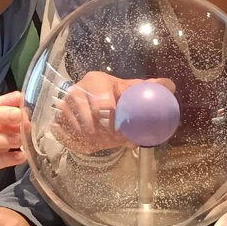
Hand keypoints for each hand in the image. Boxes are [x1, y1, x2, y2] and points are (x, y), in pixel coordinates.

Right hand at [52, 73, 174, 153]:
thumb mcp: (129, 88)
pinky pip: (70, 139)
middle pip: (92, 124)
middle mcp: (75, 91)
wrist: (89, 96)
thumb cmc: (113, 93)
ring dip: (97, 143)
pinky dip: (83, 145)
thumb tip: (169, 86)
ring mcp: (63, 106)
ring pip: (81, 134)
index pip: (104, 108)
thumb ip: (149, 88)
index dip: (117, 126)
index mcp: (95, 80)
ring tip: (108, 143)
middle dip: (108, 138)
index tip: (127, 136)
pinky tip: (93, 144)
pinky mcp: (57, 120)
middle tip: (119, 143)